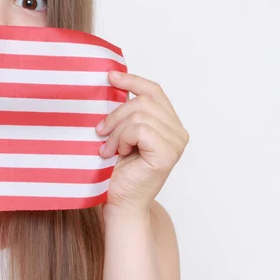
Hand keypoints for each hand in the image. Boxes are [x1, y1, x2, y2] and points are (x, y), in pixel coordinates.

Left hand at [97, 71, 189, 215]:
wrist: (118, 202)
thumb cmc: (117, 171)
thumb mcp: (120, 133)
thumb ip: (126, 112)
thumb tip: (111, 81)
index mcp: (168, 123)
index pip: (154, 91)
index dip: (132, 80)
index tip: (110, 76)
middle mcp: (178, 131)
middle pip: (144, 100)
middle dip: (116, 114)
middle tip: (100, 133)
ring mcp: (176, 142)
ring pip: (139, 114)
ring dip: (116, 131)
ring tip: (108, 149)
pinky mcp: (168, 153)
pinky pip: (139, 129)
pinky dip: (122, 139)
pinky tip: (117, 154)